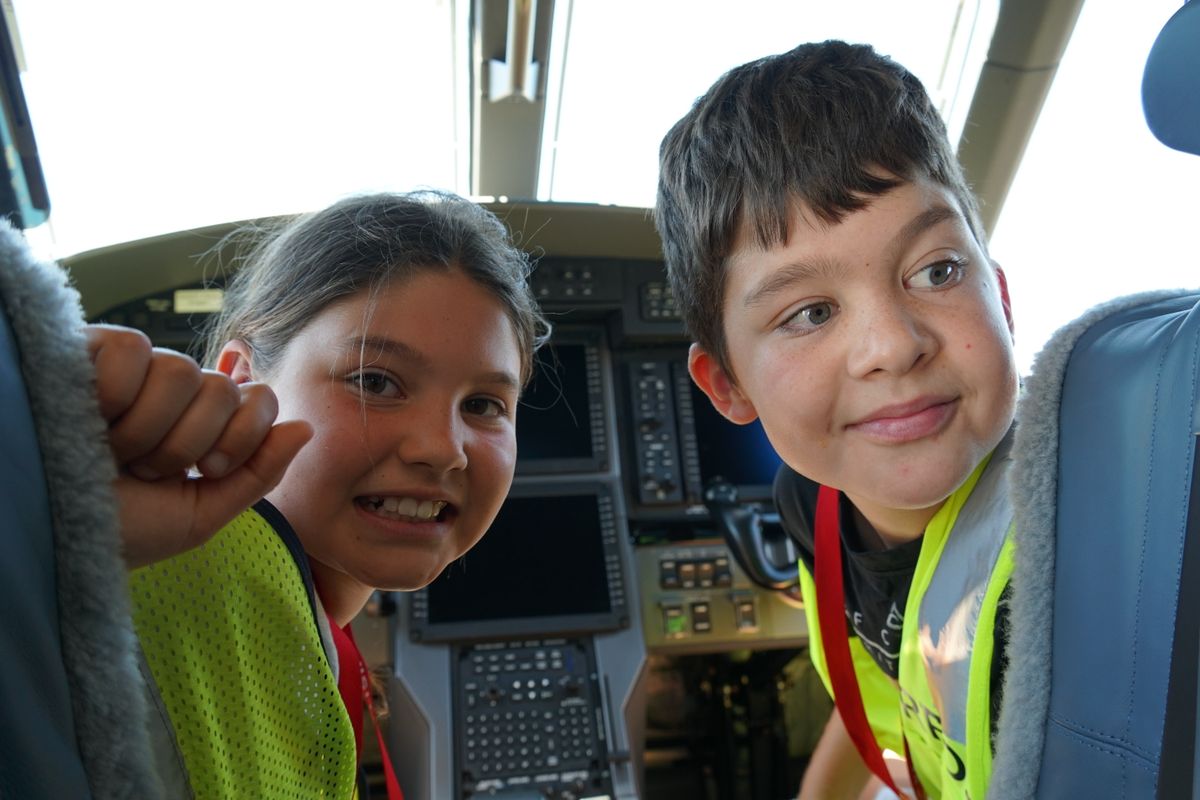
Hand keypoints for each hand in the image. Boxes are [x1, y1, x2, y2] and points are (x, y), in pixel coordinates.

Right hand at [87, 324, 311, 567]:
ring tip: (113, 452)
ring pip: (183, 370)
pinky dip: (116, 392)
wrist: (49, 535)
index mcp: (204, 425)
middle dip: (190, 442)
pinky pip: (134, 348)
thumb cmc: (120, 531)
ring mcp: (133, 371)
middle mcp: (173, 393)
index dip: (244, 434)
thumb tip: (306, 427)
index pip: (259, 398)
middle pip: (223, 388)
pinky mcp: (90, 350)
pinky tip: (90, 416)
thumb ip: (258, 473)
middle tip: (147, 470)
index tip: (208, 469)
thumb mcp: (200, 515)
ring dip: (150, 427)